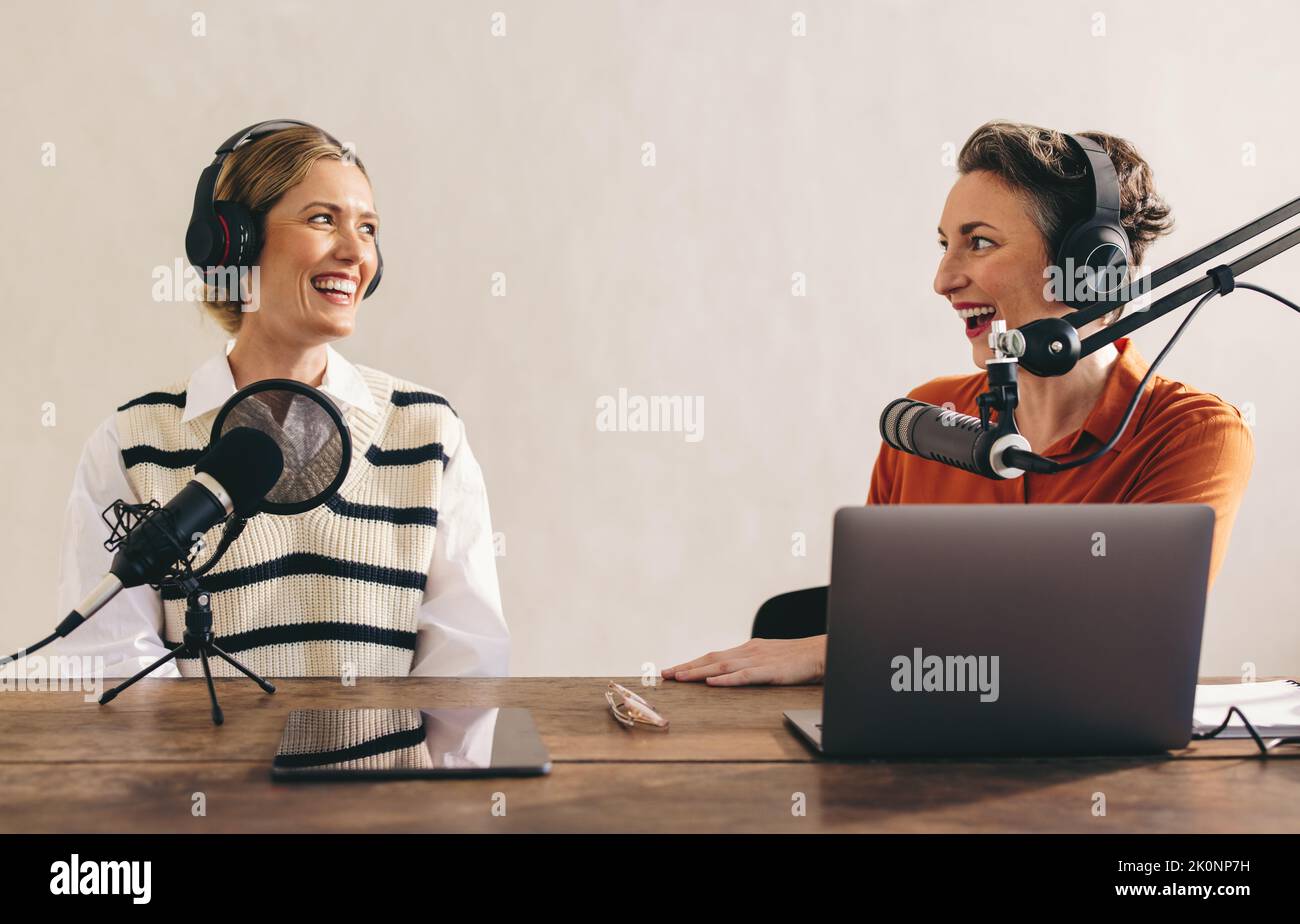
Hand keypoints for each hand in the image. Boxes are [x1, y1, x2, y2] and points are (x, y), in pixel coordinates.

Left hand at [661, 635, 827, 685]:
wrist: (823, 652)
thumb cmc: (799, 659)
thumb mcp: (770, 659)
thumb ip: (751, 665)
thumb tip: (731, 674)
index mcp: (748, 649)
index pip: (714, 656)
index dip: (692, 663)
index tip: (673, 670)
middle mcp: (749, 651)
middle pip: (711, 658)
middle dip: (686, 667)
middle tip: (664, 674)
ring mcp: (759, 660)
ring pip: (722, 665)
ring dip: (698, 671)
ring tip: (679, 678)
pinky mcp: (771, 671)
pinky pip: (745, 675)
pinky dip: (726, 679)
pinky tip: (712, 682)